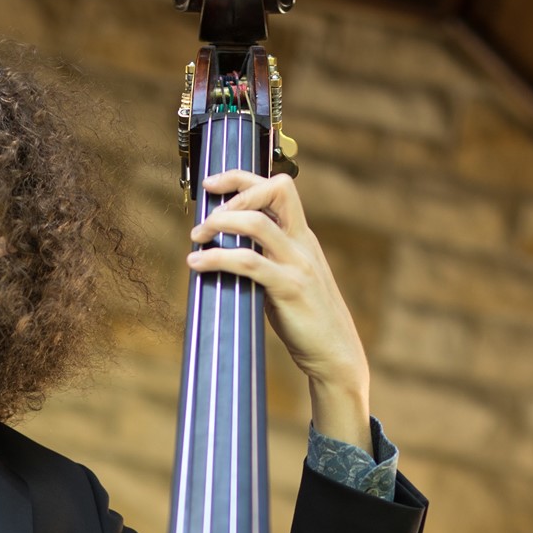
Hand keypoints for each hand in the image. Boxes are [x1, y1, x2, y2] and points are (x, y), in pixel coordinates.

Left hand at [188, 170, 371, 450]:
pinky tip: (198, 264)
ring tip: (197, 238)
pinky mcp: (289, 289)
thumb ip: (266, 260)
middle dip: (234, 191)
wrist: (335, 354)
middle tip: (205, 217)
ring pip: (257, 224)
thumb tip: (227, 252)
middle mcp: (303, 244)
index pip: (279, 187)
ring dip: (220, 224)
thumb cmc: (307, 320)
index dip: (243, 178)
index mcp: (303, 238)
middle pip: (276, 189)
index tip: (213, 184)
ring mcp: (298, 264)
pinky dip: (218, 258)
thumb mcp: (288, 279)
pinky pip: (249, 263)